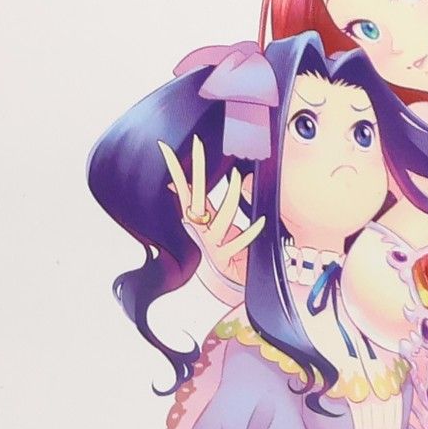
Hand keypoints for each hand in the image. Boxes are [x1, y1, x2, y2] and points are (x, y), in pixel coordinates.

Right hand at [159, 136, 264, 286]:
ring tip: (238, 178)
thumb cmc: (228, 252)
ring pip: (221, 217)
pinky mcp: (227, 257)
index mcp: (202, 219)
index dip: (178, 172)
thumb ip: (217, 203)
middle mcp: (204, 230)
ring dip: (230, 196)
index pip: (187, 190)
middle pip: (197, 197)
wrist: (235, 282)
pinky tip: (261, 222)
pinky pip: (240, 242)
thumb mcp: (220, 224)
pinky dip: (251, 232)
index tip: (167, 150)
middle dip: (197, 170)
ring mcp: (214, 244)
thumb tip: (218, 181)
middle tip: (197, 146)